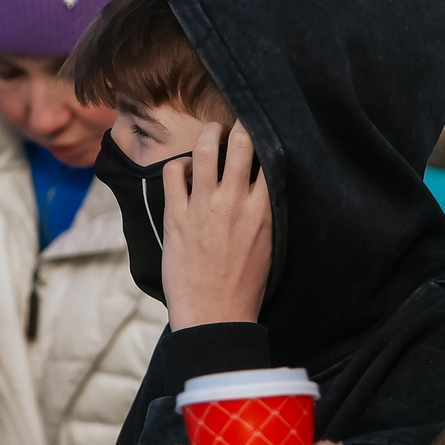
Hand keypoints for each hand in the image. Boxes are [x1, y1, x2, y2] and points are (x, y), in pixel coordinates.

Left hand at [160, 122, 271, 329]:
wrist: (215, 317)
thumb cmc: (245, 287)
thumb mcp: (269, 246)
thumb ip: (265, 212)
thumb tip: (263, 186)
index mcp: (263, 210)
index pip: (270, 158)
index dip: (266, 141)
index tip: (262, 135)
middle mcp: (235, 201)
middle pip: (242, 142)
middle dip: (239, 127)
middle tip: (235, 128)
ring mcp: (204, 206)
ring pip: (206, 148)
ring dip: (209, 134)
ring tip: (211, 134)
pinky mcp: (176, 216)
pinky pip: (174, 172)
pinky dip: (179, 165)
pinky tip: (184, 172)